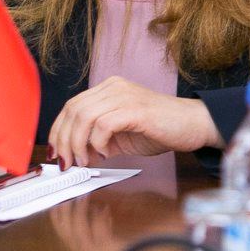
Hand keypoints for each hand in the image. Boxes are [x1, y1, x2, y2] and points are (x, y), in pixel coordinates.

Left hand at [46, 76, 222, 167]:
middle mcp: (113, 87)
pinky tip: (108, 154)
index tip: (55, 153)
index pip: (71, 106)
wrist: (194, 125)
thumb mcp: (121, 135)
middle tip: (67, 163)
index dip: (58, 131)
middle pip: (73, 110)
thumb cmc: (161, 129)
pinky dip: (99, 143)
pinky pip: (104, 124)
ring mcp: (125, 95)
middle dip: (64, 141)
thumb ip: (98, 140)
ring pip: (84, 117)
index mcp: (108, 89)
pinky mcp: (136, 109)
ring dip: (79, 144)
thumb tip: (76, 155)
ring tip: (86, 161)